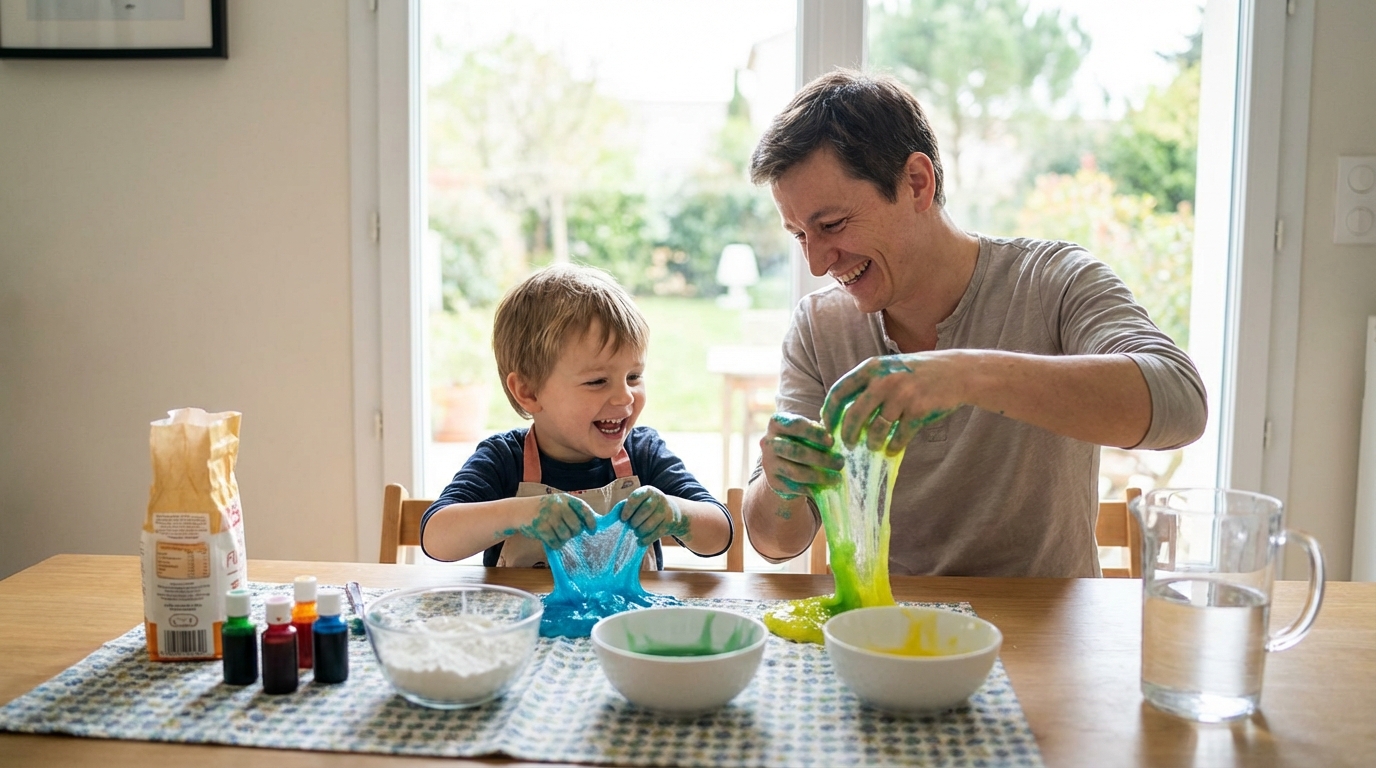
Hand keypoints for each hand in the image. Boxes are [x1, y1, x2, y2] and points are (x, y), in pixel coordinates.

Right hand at [520, 493, 596, 549]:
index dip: (591, 521)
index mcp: (565, 499)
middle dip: (574, 533)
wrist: (518, 511)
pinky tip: (551, 541)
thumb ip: (572, 511)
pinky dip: (555, 544)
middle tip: (567, 533)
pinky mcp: (540, 527)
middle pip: (576, 527)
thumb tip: (592, 524)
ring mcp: (549, 516)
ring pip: (566, 536)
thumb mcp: (558, 504)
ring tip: (557, 535)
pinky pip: (555, 542)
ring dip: (563, 539)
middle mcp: (558, 506)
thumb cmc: (543, 510)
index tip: (592, 530)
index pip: (584, 509)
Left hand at [620, 487, 688, 545]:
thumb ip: (629, 506)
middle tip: (631, 526)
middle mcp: (658, 498)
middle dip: (635, 521)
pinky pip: (656, 533)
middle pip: (645, 510)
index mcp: (648, 490)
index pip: (636, 497)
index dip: (628, 509)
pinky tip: (640, 541)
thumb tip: (615, 517)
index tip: (623, 519)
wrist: (672, 510)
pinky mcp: (670, 522)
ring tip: (636, 532)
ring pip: (650, 524)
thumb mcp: (640, 501)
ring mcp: (666, 510)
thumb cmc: (648, 506)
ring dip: (640, 531)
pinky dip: (646, 540)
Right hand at [759, 412, 843, 499]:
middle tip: (840, 462)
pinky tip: (825, 486)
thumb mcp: (807, 431)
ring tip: (837, 477)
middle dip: (820, 458)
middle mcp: (768, 442)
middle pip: (794, 450)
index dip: (814, 433)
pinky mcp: (773, 482)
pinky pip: (794, 487)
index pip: (794, 425)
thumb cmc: (803, 441)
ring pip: (795, 472)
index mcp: (777, 423)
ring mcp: (768, 464)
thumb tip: (838, 434)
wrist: (784, 464)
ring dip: (819, 476)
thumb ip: (819, 430)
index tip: (832, 441)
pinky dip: (812, 488)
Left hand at [821, 352, 961, 453]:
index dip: (830, 412)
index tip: (827, 426)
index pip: (839, 392)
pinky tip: (892, 449)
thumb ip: (868, 384)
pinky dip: (894, 446)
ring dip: (872, 443)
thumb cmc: (918, 373)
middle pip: (854, 415)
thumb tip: (843, 412)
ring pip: (876, 430)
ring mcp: (902, 396)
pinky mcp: (918, 412)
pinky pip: (899, 437)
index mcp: (872, 368)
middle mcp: (884, 380)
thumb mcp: (889, 367)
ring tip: (872, 446)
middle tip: (847, 445)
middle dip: (847, 434)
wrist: (957, 373)